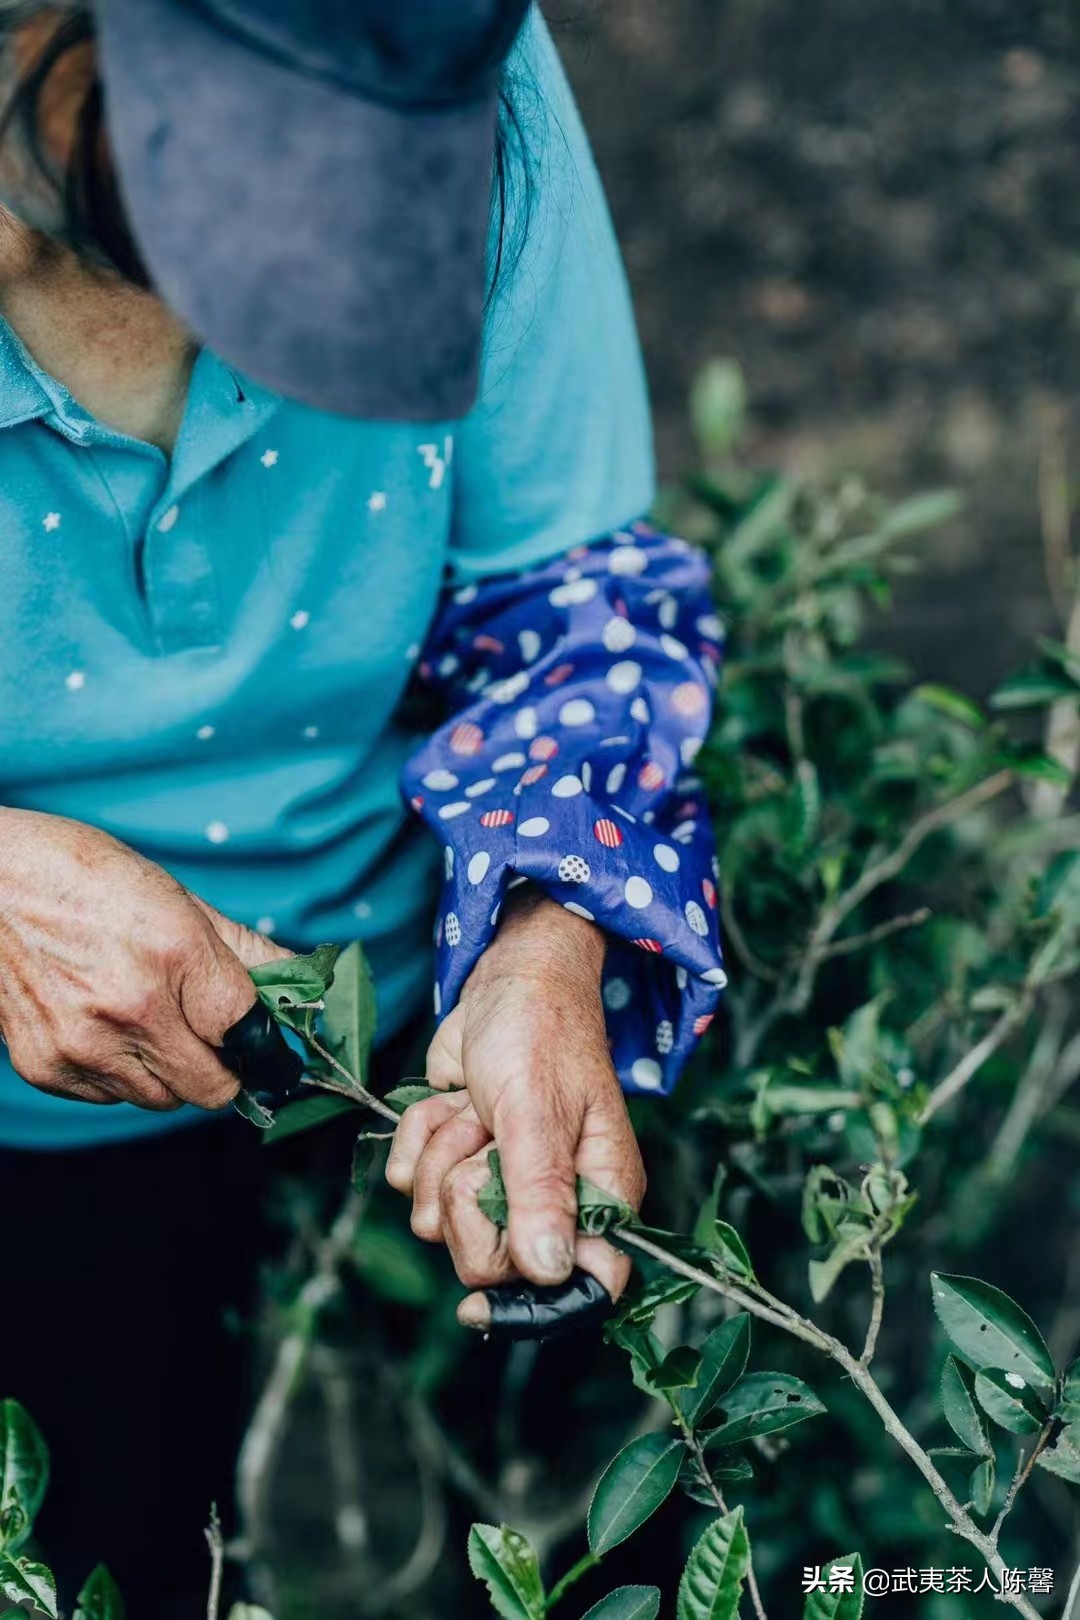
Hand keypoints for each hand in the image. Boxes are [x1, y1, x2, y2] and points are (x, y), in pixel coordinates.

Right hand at [0, 808, 289, 1109]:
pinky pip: (111, 1097)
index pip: (252, 1037)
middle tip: (206, 1030)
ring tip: (144, 1014)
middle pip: (213, 1089)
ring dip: (169, 1071)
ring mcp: (83, 1045)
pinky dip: (119, 1072)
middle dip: (222, 1066)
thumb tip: (302, 982)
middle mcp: (131, 1009)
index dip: (265, 1043)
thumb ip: (246, 952)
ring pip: (162, 1099)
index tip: (266, 1042)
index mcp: (175, 955)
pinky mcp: (46, 1068)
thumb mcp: (178, 899)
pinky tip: (102, 1021)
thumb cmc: (84, 877)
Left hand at [385, 888, 645, 1327]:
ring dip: (442, 1151)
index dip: (528, 1305)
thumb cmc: (540, 1031)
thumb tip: (549, 1273)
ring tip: (475, 1106)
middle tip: (485, 1137)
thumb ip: (539, 1189)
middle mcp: (554, 1202)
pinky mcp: (458, 1160)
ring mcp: (501, 1185)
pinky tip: (451, 1099)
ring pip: (440, 1221)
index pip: (579, 1288)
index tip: (478, 1309)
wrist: (506, 977)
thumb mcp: (537, 1107)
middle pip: (487, 1262)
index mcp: (598, 1195)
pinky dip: (420, 1134)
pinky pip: (412, 1183)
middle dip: (466, 1195)